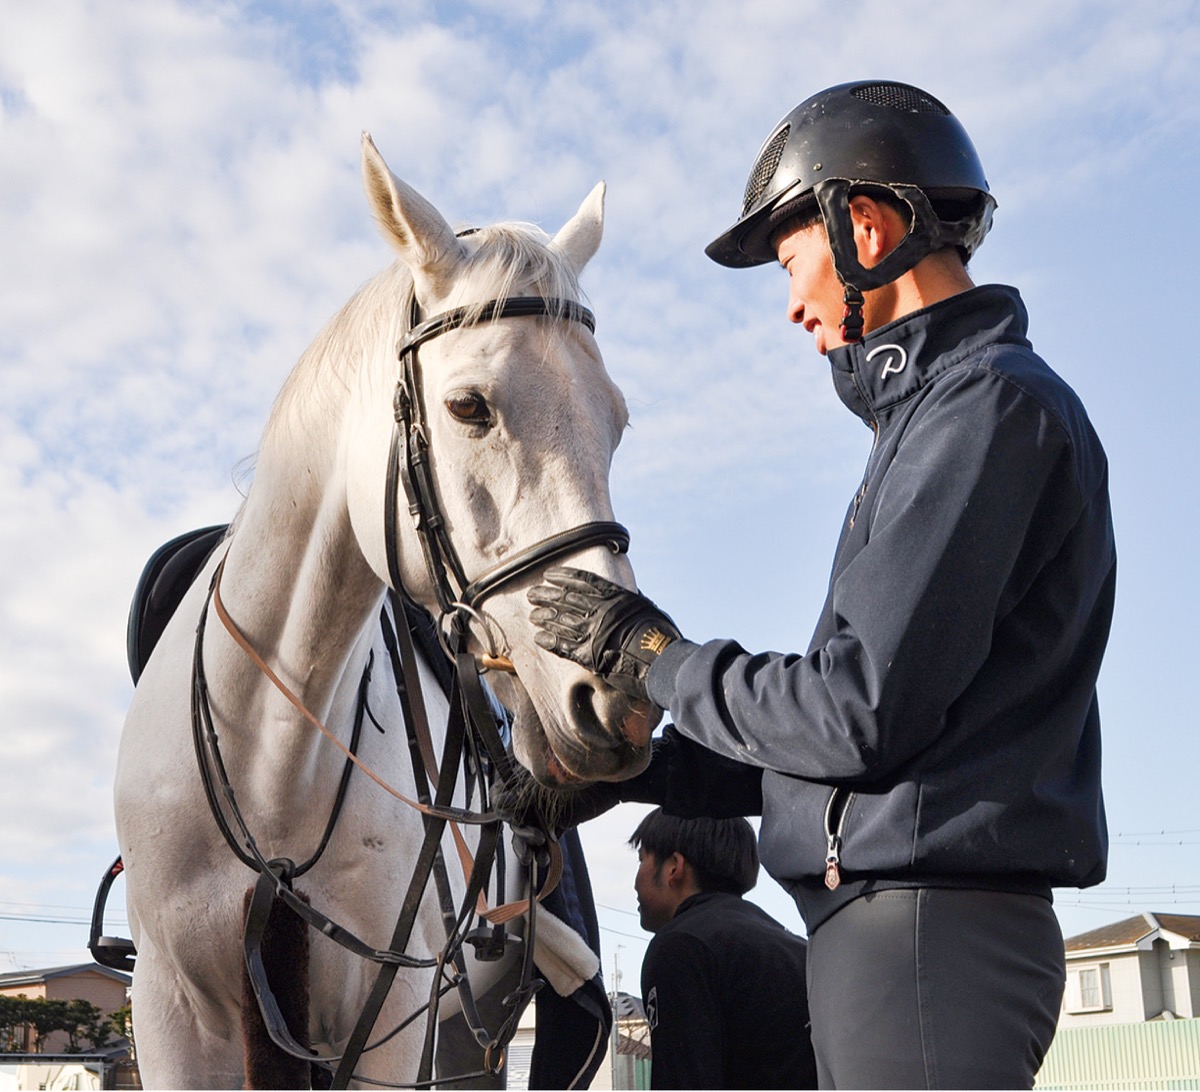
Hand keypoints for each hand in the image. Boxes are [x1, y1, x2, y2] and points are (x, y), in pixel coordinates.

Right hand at [494, 772, 623, 865]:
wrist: (613, 778)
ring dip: (527, 848)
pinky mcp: (557, 825)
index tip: (512, 817)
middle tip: (536, 838)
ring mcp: (543, 811)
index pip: (501, 796)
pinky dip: (543, 853)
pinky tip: (545, 861)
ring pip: (527, 834)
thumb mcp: (548, 775)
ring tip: (535, 858)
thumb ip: (523, 788)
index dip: (504, 809)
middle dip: (521, 833)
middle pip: (514, 819)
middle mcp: (529, 796)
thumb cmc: (579, 767)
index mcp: (522, 778)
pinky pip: (545, 843)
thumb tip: (500, 804)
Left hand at [527, 567, 681, 701]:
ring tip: (533, 614)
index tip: (549, 575)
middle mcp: (599, 611)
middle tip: (532, 594)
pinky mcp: (588, 656)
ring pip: (559, 621)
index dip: (562, 577)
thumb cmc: (661, 634)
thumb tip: (627, 590)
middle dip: (546, 595)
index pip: (582, 581)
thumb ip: (630, 598)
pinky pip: (562, 646)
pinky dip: (549, 641)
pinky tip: (538, 637)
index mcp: (614, 596)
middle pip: (565, 599)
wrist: (663, 662)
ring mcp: (592, 633)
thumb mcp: (646, 606)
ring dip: (543, 617)